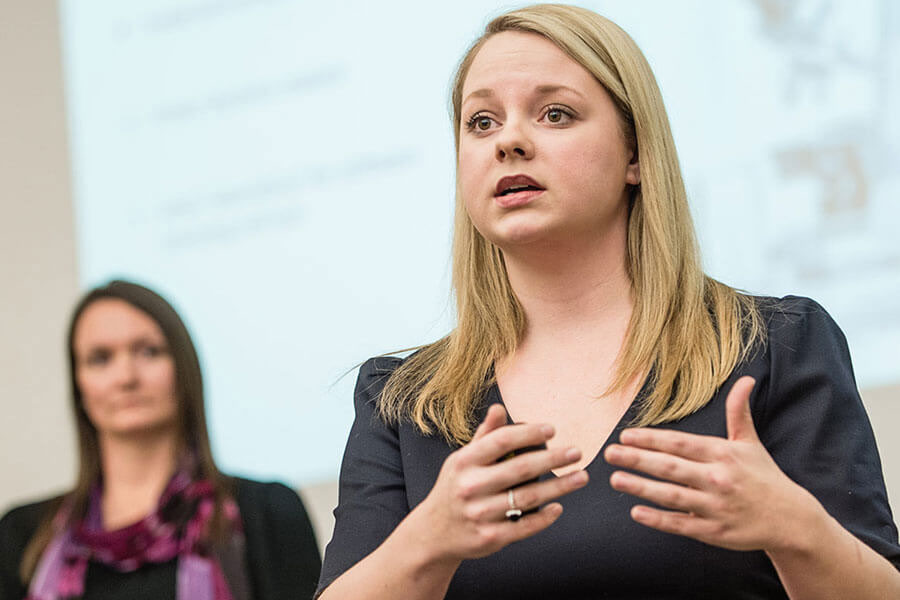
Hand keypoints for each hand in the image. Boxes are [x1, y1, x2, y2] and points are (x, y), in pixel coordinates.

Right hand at [412, 404, 588, 562]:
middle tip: (576, 452)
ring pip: (527, 498)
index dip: (528, 433)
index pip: (501, 441)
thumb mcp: (462, 460)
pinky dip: (544, 517)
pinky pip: (524, 526)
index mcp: (464, 462)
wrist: (434, 533)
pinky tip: (559, 507)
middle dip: (553, 459)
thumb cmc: (455, 488)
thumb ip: (484, 436)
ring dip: (559, 487)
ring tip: (580, 477)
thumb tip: (499, 408)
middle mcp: (470, 487)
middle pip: (520, 469)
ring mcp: (480, 514)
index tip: (552, 430)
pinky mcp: (490, 538)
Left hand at [603, 376, 822, 551]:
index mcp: (723, 454)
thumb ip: (739, 411)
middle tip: (608, 452)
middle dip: (637, 459)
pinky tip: (636, 512)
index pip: (680, 444)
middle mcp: (718, 479)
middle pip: (670, 467)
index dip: (651, 439)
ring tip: (615, 478)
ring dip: (641, 487)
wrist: (791, 519)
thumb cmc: (764, 477)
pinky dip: (659, 519)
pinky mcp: (715, 532)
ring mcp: (716, 507)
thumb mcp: (751, 442)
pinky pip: (682, 524)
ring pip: (672, 496)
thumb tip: (746, 379)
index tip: (626, 435)